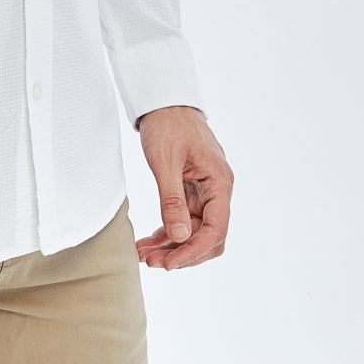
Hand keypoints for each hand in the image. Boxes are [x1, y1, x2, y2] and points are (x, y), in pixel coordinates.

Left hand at [135, 105, 232, 270]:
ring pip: (192, 231)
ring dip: (170, 246)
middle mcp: (217, 190)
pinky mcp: (190, 190)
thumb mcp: (166, 162)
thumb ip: (172, 201)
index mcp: (220, 183)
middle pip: (206, 236)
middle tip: (152, 262)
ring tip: (143, 255)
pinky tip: (148, 242)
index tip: (170, 264)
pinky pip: (182, 219)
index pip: (215, 230)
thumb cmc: (167, 124)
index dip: (194, 251)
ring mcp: (204, 191)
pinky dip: (167, 232)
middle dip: (181, 253)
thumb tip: (179, 238)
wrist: (162, 100)